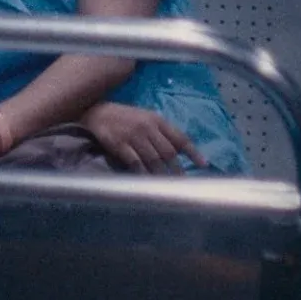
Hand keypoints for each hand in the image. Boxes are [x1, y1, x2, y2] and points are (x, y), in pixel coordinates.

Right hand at [80, 102, 204, 174]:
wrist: (97, 112)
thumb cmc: (125, 117)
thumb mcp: (146, 118)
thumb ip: (162, 132)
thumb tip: (181, 150)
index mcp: (157, 120)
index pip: (180, 137)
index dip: (193, 152)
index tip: (203, 165)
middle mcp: (147, 127)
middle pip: (168, 152)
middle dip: (177, 169)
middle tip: (184, 183)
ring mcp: (133, 136)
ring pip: (153, 159)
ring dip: (162, 175)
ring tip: (168, 187)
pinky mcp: (119, 144)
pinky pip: (135, 162)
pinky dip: (143, 173)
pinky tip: (147, 181)